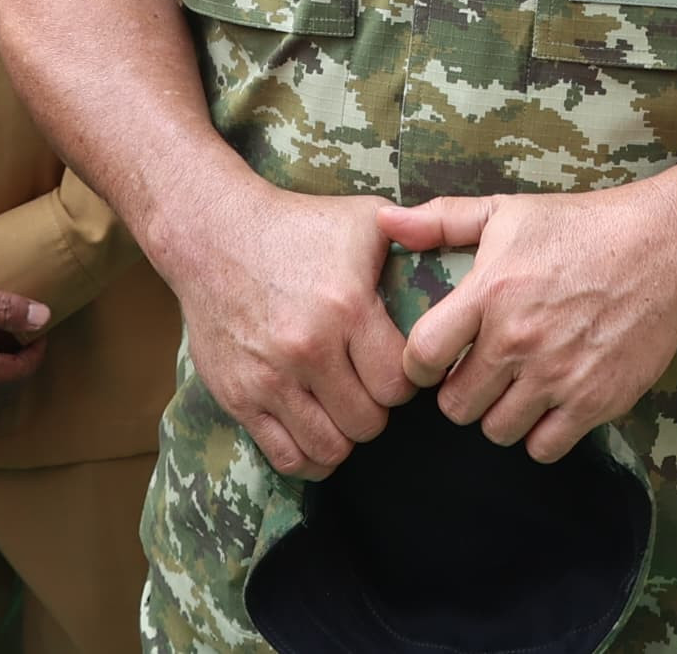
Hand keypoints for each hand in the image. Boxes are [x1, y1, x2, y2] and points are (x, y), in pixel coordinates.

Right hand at [148, 179, 410, 477]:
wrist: (213, 233)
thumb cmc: (297, 225)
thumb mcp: (365, 219)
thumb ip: (420, 238)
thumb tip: (463, 263)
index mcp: (346, 307)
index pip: (399, 383)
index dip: (408, 380)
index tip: (396, 365)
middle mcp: (308, 348)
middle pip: (369, 422)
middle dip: (377, 409)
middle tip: (368, 386)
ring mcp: (269, 378)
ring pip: (330, 448)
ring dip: (344, 434)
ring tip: (343, 406)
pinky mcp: (237, 397)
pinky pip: (285, 456)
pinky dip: (309, 455)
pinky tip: (317, 429)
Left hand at [382, 186, 676, 462]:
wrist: (662, 249)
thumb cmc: (579, 227)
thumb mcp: (506, 211)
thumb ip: (441, 221)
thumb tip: (385, 220)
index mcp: (490, 293)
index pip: (422, 357)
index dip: (419, 366)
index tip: (433, 361)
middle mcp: (518, 340)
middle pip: (456, 406)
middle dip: (461, 394)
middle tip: (479, 375)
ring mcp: (557, 375)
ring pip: (497, 431)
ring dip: (501, 414)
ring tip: (515, 387)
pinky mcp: (593, 401)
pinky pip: (544, 447)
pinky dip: (542, 433)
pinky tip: (549, 403)